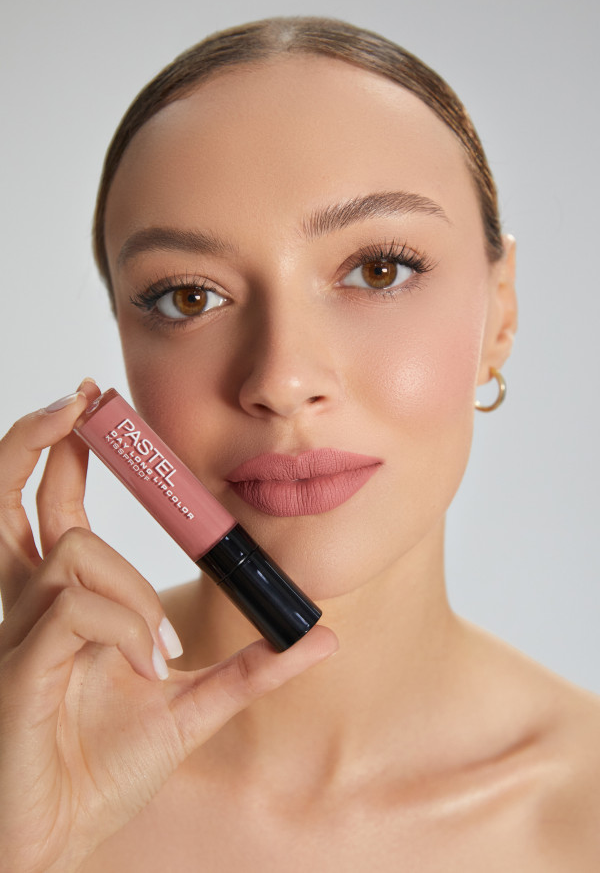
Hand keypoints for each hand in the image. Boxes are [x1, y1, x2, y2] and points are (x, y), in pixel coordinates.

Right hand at [0, 382, 337, 872]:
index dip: (59, 452)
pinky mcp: (18, 660)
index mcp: (60, 600)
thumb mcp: (194, 705)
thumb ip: (252, 667)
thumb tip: (322, 636)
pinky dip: (125, 629)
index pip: (50, 506)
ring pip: (74, 553)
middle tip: (79, 400)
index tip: (90, 410)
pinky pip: (78, 606)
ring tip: (157, 657)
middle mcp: (27, 601)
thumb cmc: (103, 769)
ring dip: (131, 592)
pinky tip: (143, 671)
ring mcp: (17, 628)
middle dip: (37, 438)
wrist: (59, 835)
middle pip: (8, 494)